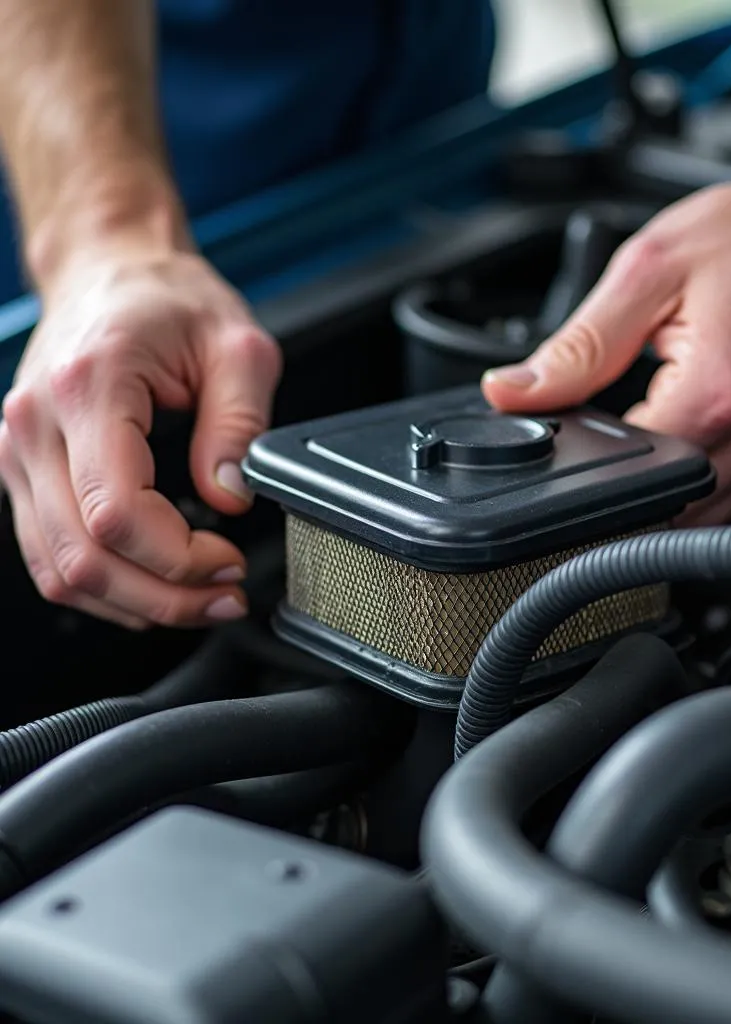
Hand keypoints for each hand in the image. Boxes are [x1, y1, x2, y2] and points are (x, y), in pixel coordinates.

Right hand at [0, 248, 281, 627]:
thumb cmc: (169, 299)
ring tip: (199, 599)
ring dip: (135, 601)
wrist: (108, 268)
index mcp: (88, 388)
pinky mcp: (22, 470)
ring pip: (60, 570)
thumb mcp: (239, 346)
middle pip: (84, 556)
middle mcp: (34, 425)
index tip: (231, 559)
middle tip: (226, 595)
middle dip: (166, 595)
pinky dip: (103, 586)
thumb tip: (231, 498)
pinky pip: (49, 554)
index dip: (179, 559)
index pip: (117, 513)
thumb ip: (241, 424)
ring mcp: (15, 451)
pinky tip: (152, 586)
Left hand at [482, 165, 730, 523]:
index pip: (623, 476)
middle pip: (665, 508)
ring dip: (666, 487)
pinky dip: (704, 481)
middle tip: (619, 424)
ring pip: (702, 514)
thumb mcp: (649, 273)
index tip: (579, 428)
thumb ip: (577, 348)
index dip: (585, 459)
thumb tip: (512, 393)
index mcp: (716, 395)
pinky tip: (695, 434)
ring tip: (661, 422)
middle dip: (625, 481)